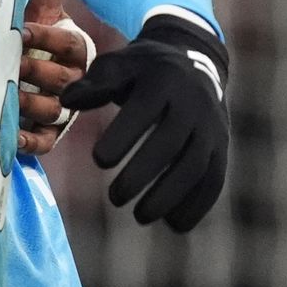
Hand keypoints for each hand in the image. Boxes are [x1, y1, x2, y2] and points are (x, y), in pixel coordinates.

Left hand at [17, 19, 91, 155]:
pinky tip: (11, 137)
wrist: (20, 57)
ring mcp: (63, 108)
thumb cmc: (30, 27)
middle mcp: (74, 80)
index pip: (68, 43)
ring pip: (54, 109)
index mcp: (76, 49)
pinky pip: (45, 142)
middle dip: (35, 71)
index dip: (46, 38)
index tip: (21, 32)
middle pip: (63, 80)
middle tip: (10, 65)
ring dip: (30, 104)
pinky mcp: (49, 131)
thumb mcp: (41, 1)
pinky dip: (30, 142)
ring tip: (7, 96)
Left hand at [58, 14, 229, 230]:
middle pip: (171, 143)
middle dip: (143, 173)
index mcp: (162, 81)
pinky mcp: (220, 147)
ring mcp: (211, 127)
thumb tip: (65, 100)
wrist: (194, 62)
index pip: (144, 110)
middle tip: (115, 198)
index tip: (98, 160)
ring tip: (140, 217)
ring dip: (170, 195)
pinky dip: (198, 204)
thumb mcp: (118, 66)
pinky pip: (214, 178)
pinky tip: (175, 224)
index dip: (123, 135)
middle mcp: (192, 104)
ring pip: (196, 165)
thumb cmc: (142, 70)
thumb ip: (93, 85)